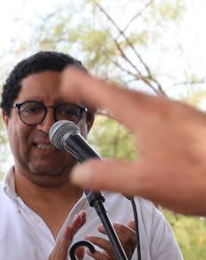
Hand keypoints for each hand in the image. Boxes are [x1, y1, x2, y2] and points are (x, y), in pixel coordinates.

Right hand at [37, 212, 86, 259]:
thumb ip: (76, 257)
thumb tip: (81, 248)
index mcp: (62, 254)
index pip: (70, 236)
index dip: (76, 226)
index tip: (82, 217)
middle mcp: (57, 254)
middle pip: (66, 234)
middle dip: (74, 222)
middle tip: (82, 213)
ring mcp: (56, 258)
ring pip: (63, 239)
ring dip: (70, 228)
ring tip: (76, 219)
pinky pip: (61, 249)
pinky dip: (64, 239)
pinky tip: (68, 232)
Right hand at [63, 67, 205, 215]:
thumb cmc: (199, 178)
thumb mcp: (144, 183)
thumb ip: (108, 176)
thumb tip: (80, 171)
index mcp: (148, 117)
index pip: (107, 94)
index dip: (84, 85)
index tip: (66, 76)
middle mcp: (165, 110)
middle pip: (125, 93)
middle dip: (99, 89)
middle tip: (79, 86)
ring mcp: (183, 116)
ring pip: (144, 102)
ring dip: (120, 99)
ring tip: (107, 102)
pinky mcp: (196, 126)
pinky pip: (159, 111)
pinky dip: (140, 111)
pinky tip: (145, 124)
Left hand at [82, 221, 136, 259]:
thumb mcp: (119, 249)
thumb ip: (125, 236)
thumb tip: (133, 222)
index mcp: (128, 250)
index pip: (133, 237)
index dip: (125, 229)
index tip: (114, 224)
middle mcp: (125, 256)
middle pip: (124, 240)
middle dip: (111, 231)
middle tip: (99, 228)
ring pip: (112, 248)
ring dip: (98, 240)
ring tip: (88, 238)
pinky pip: (105, 259)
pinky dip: (95, 253)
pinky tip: (89, 251)